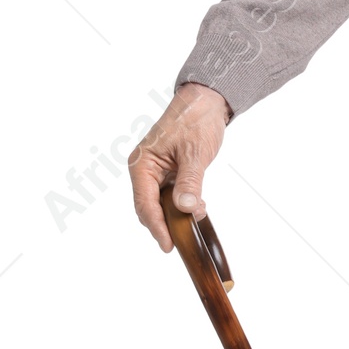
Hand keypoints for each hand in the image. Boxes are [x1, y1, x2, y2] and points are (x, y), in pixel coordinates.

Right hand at [129, 83, 231, 250]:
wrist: (206, 102)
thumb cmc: (196, 120)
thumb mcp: (195, 153)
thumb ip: (190, 182)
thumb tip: (185, 208)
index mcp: (142, 164)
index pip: (144, 204)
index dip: (156, 227)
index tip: (168, 246)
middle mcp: (144, 170)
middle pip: (148, 208)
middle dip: (164, 225)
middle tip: (183, 241)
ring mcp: (155, 172)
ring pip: (159, 204)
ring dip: (175, 216)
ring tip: (194, 222)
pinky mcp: (167, 173)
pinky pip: (169, 196)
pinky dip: (181, 205)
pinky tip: (197, 209)